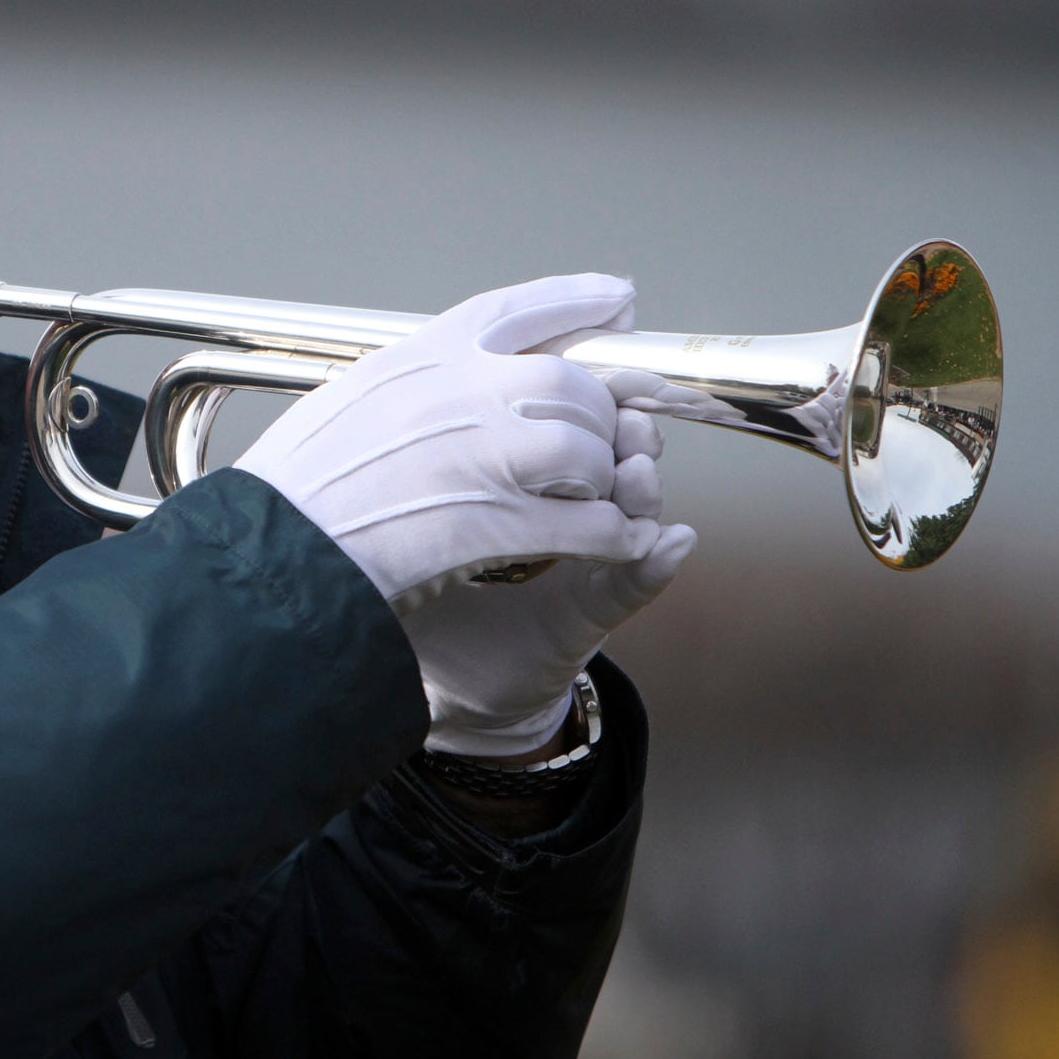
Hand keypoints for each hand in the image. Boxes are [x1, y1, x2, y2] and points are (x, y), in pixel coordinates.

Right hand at [235, 273, 657, 605]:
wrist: (273, 552)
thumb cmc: (295, 488)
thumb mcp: (350, 400)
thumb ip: (412, 383)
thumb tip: (451, 373)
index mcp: (422, 357)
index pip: (519, 310)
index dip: (579, 302)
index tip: (618, 301)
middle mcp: (460, 394)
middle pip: (570, 384)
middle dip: (596, 415)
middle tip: (600, 437)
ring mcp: (482, 457)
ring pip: (588, 451)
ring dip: (600, 480)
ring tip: (586, 498)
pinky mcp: (497, 524)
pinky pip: (589, 524)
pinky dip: (610, 535)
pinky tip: (610, 541)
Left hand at [404, 403, 695, 756]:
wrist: (444, 685)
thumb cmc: (424, 601)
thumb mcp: (406, 539)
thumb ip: (413, 493)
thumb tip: (389, 416)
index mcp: (517, 486)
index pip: (559, 429)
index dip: (581, 399)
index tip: (583, 373)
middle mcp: (559, 514)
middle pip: (609, 456)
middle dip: (621, 430)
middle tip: (624, 418)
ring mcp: (583, 562)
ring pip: (631, 511)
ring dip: (641, 488)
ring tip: (638, 472)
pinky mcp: (590, 615)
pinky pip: (630, 586)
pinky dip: (653, 566)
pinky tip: (668, 545)